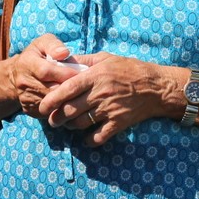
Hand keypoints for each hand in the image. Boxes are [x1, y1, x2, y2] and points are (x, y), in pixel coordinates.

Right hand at [7, 34, 83, 117]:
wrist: (17, 75)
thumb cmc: (36, 55)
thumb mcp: (43, 43)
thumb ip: (54, 45)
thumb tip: (64, 53)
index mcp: (27, 63)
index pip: (46, 71)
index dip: (65, 73)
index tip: (81, 73)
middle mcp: (24, 83)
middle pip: (51, 90)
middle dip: (69, 88)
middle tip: (84, 85)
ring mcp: (26, 98)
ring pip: (52, 104)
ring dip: (68, 100)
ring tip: (80, 93)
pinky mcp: (30, 110)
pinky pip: (50, 112)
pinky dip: (62, 108)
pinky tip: (71, 101)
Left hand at [37, 53, 176, 146]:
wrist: (156, 87)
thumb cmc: (130, 69)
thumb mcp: (106, 58)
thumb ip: (84, 60)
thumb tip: (64, 60)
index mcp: (95, 76)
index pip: (67, 89)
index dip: (51, 99)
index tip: (42, 106)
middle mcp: (100, 94)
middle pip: (70, 110)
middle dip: (57, 117)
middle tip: (52, 120)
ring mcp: (109, 110)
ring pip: (81, 123)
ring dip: (70, 127)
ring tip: (68, 125)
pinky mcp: (118, 123)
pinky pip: (98, 137)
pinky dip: (89, 140)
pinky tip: (86, 138)